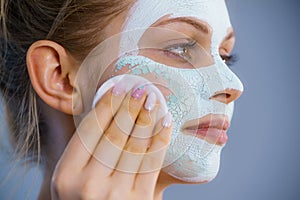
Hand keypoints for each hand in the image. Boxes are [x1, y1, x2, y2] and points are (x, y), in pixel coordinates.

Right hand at [51, 80, 172, 199]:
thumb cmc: (83, 198)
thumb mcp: (72, 178)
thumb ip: (85, 150)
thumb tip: (108, 107)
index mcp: (65, 176)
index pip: (90, 130)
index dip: (107, 105)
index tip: (119, 87)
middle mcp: (88, 186)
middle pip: (114, 135)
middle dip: (129, 107)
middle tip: (140, 88)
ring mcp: (116, 195)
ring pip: (135, 146)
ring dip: (146, 119)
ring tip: (153, 99)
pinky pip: (152, 163)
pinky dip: (160, 139)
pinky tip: (164, 123)